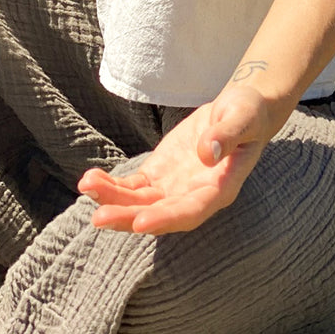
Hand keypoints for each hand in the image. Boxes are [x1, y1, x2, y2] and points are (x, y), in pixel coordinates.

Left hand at [77, 84, 278, 235]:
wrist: (240, 111)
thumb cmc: (247, 114)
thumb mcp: (242, 117)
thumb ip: (227, 134)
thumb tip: (207, 152)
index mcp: (220, 189)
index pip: (192, 211)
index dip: (167, 219)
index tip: (142, 222)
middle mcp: (193, 196)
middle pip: (159, 214)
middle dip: (129, 217)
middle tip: (99, 217)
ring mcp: (174, 188)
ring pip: (140, 203)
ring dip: (114, 201)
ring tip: (87, 188)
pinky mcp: (160, 174)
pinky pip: (133, 186)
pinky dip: (112, 185)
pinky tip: (90, 180)